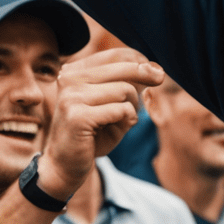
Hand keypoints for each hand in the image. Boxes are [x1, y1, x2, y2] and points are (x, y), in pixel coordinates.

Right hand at [38, 49, 163, 198]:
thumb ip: (125, 86)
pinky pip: (121, 110)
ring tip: (121, 121)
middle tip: (160, 79)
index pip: (115, 55)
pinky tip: (117, 130)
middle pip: (123, 67)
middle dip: (146, 75)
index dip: (140, 60)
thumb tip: (154, 70)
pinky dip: (127, 120)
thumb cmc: (91, 136)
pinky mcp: (78, 115)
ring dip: (132, 108)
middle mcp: (69, 78)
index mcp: (74, 71)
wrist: (63, 168)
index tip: (156, 70)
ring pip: (124, 90)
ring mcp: (71, 96)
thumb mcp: (109, 105)